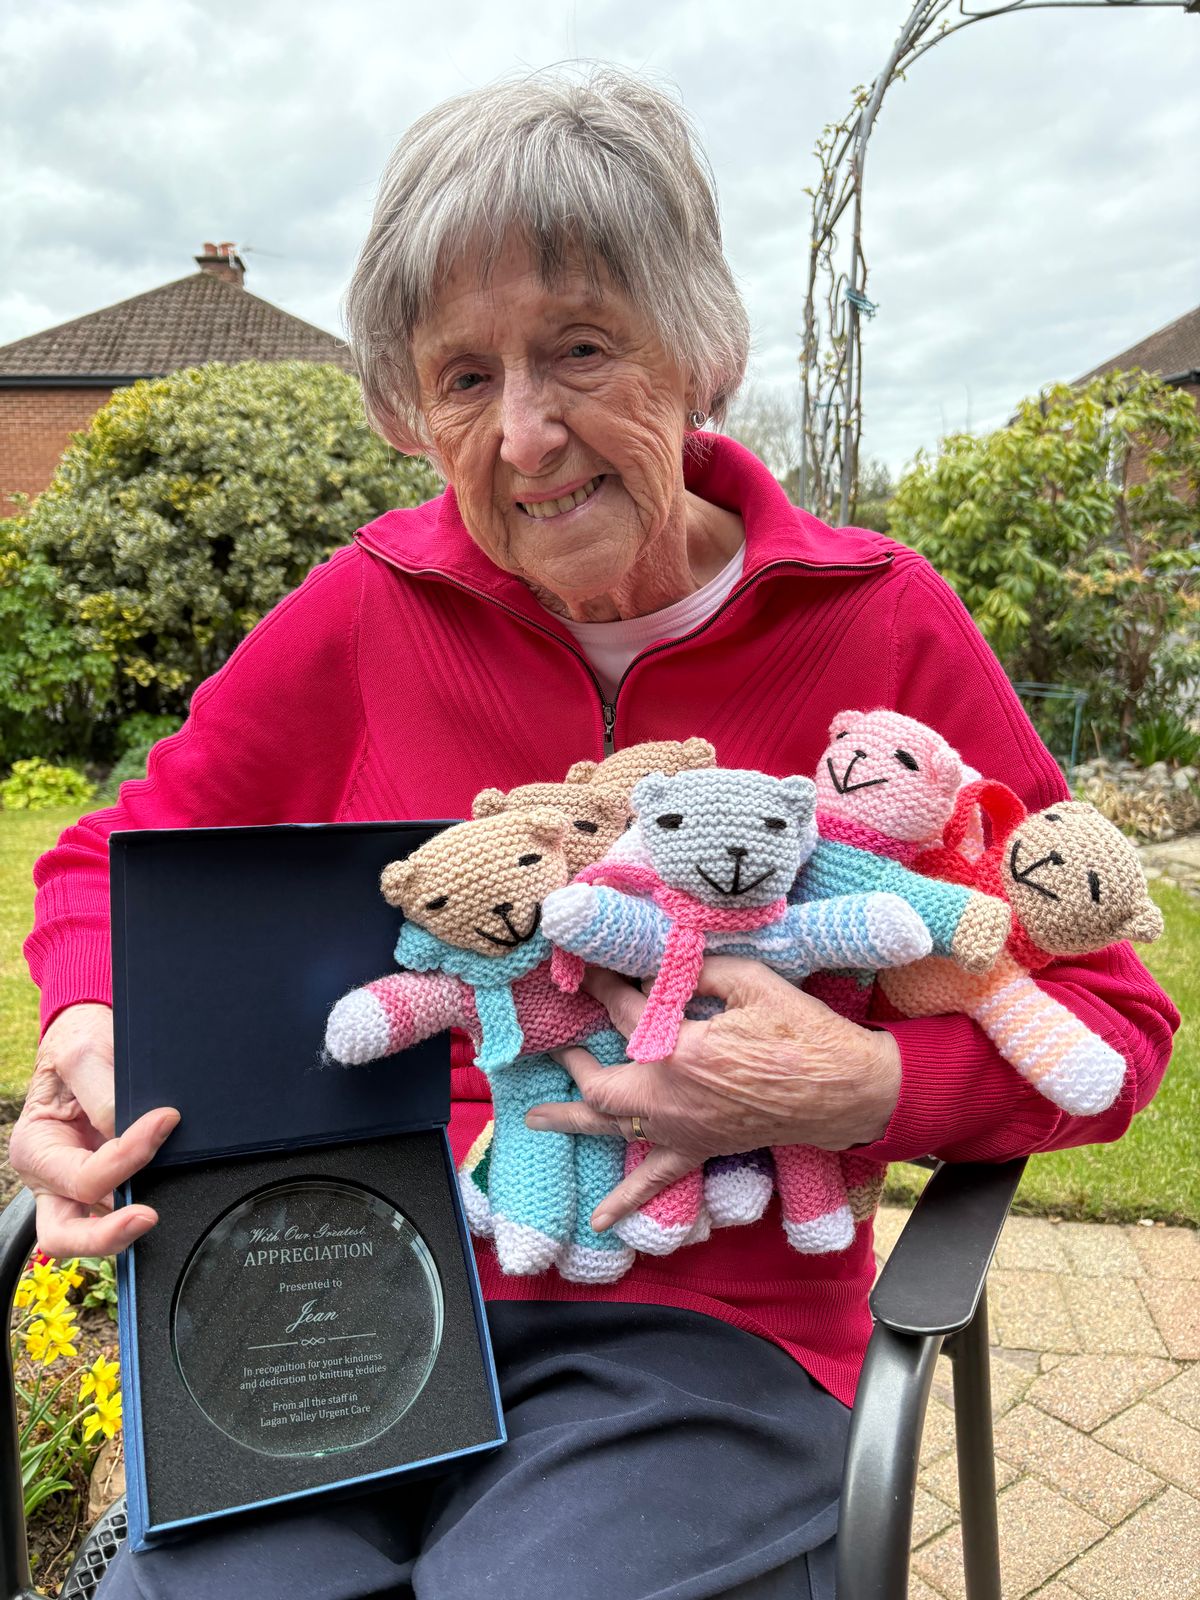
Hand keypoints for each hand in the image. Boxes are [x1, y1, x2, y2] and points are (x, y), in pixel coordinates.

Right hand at [7, 1003, 179, 1256]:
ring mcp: (78, 1185)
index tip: (166, 1121)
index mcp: (36, 1148)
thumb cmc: (79, 1042)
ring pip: (95, 1229)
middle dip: (106, 1234)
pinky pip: (121, 1208)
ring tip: (165, 1201)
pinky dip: (143, 1202)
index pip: (81, 1176)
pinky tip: (170, 1189)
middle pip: (65, 1235)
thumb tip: (126, 1132)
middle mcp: (52, 1177)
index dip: (127, 1156)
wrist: (90, 1036)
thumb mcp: (82, 1053)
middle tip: (148, 1216)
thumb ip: (102, 1093)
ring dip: (128, 1222)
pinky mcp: (107, 1183)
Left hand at [527, 958, 900, 1229]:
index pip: (627, 1012)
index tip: (586, 968)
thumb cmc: (804, 1033)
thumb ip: (700, 971)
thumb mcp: (753, 982)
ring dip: (573, 1120)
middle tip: (554, 1040)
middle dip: (574, 1059)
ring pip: (614, 1128)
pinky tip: (601, 1220)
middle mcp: (673, 1097)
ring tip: (537, 1118)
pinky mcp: (702, 1147)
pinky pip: (657, 1179)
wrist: (845, 1090)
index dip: (603, 986)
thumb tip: (659, 971)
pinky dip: (626, 1199)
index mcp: (683, 1050)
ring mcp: (684, 1128)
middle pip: (602, 1082)